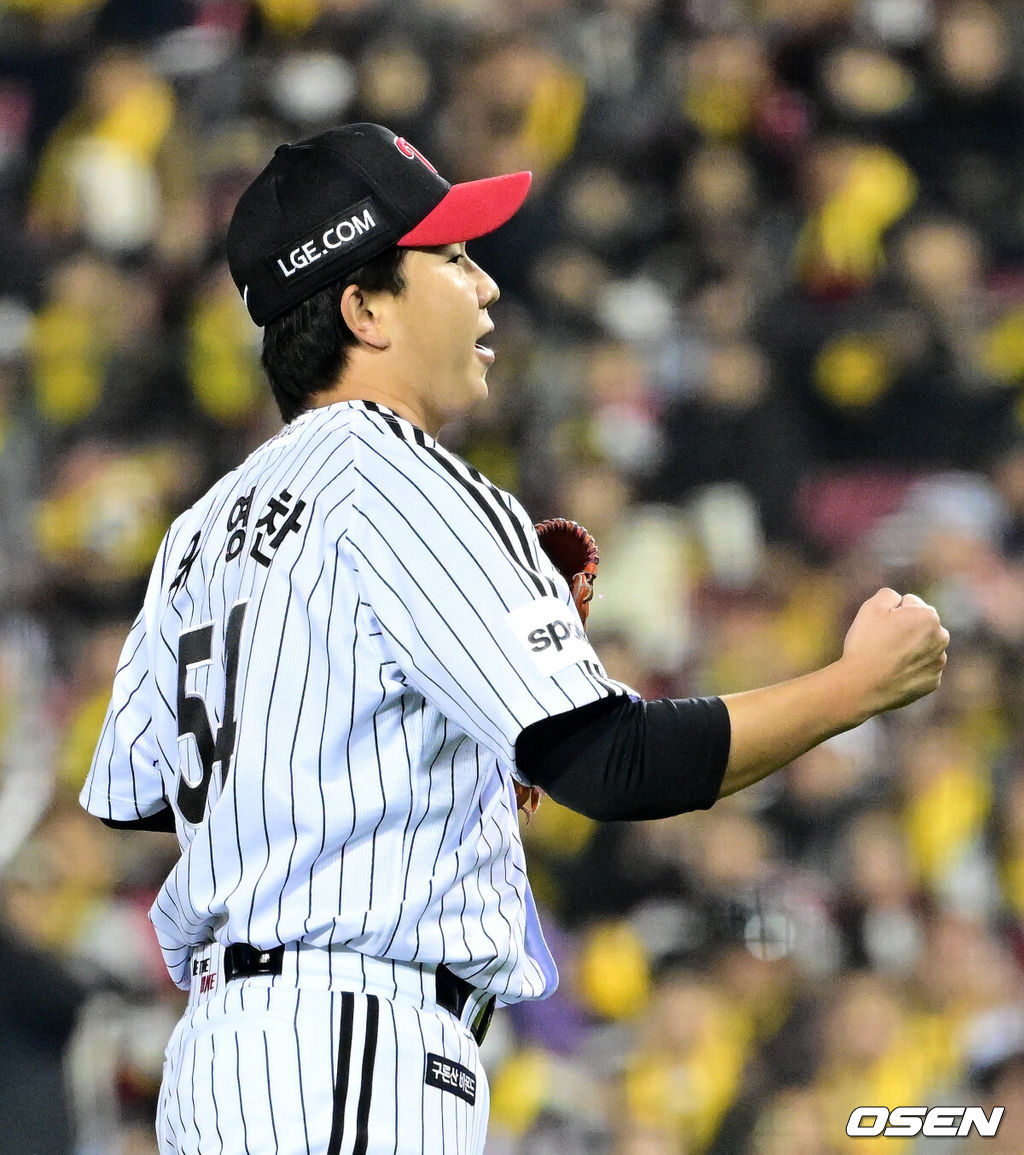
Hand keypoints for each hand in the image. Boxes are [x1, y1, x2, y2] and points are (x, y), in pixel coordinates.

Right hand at [840, 588, 949, 714]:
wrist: (863, 686)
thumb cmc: (866, 644)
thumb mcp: (870, 608)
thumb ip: (888, 595)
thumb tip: (898, 599)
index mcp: (928, 616)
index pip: (910, 603)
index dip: (891, 612)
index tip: (880, 627)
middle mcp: (941, 637)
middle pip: (920, 626)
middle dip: (906, 629)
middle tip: (883, 642)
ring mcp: (938, 662)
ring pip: (923, 648)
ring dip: (910, 650)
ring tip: (887, 660)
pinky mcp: (933, 682)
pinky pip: (922, 669)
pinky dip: (910, 669)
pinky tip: (893, 673)